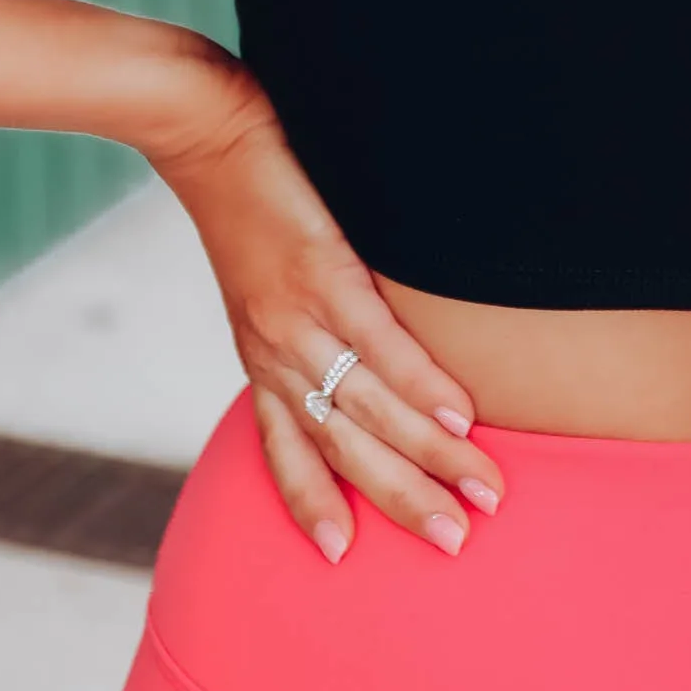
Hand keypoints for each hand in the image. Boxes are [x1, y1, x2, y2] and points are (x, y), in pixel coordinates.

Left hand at [147, 55, 503, 562]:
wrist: (210, 132)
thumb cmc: (245, 195)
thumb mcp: (259, 277)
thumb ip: (298, 314)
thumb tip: (344, 337)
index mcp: (261, 357)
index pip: (287, 452)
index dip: (314, 506)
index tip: (345, 558)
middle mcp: (275, 353)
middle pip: (343, 449)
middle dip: (401, 501)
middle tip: (453, 544)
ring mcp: (300, 317)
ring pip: (369, 410)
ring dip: (431, 459)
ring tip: (481, 491)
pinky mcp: (326, 272)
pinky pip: (381, 345)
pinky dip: (422, 386)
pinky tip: (460, 415)